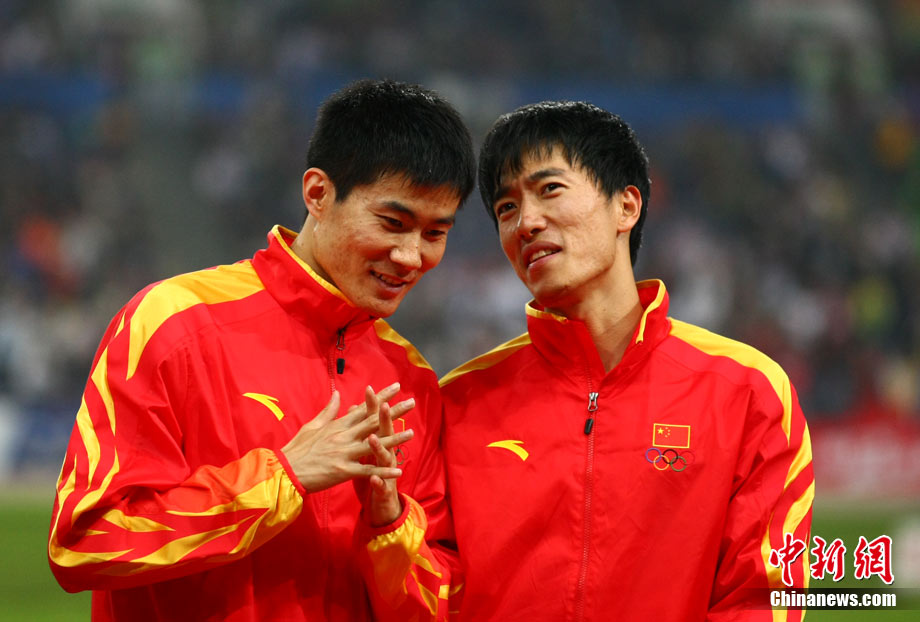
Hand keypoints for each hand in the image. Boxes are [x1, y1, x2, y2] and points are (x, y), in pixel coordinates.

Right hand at [281, 383, 413, 492]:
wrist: (285, 471)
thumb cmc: (298, 449)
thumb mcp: (312, 425)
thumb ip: (329, 411)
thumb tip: (338, 394)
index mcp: (338, 425)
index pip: (364, 408)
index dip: (381, 397)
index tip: (396, 388)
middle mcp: (343, 436)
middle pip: (373, 421)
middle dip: (394, 411)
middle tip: (412, 403)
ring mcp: (344, 453)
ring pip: (374, 444)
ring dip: (394, 439)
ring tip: (411, 433)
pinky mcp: (343, 471)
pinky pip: (367, 470)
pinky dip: (383, 470)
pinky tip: (399, 469)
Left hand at [360, 388, 414, 525]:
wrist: (382, 505)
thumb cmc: (372, 476)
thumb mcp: (365, 452)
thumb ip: (361, 431)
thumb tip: (354, 409)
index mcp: (377, 444)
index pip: (374, 421)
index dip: (373, 406)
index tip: (369, 389)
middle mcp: (384, 455)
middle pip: (384, 434)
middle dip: (384, 420)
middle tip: (383, 404)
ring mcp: (385, 473)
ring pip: (384, 458)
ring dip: (380, 448)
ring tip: (374, 438)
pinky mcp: (383, 489)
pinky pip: (380, 485)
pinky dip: (378, 481)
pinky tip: (375, 478)